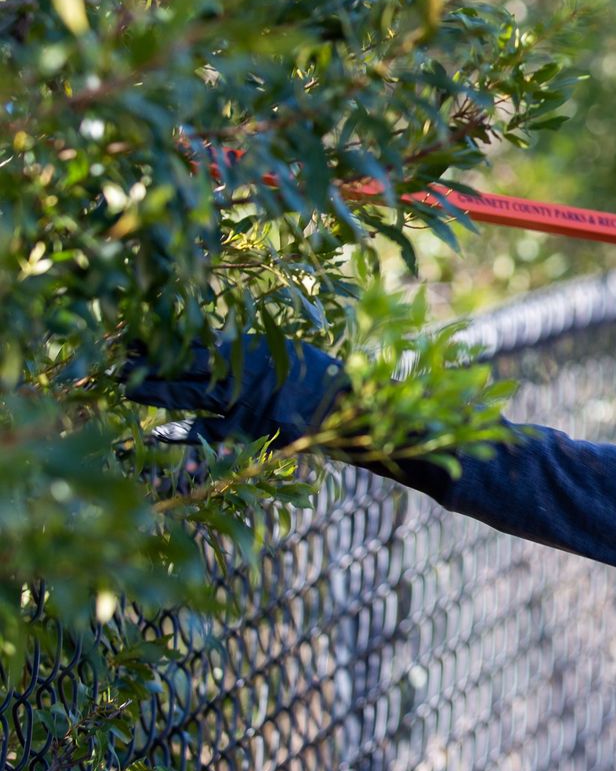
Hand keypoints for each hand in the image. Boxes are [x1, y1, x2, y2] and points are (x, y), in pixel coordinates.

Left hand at [121, 336, 347, 448]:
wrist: (342, 408)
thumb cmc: (315, 377)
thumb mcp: (282, 351)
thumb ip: (246, 348)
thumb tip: (210, 339)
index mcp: (246, 350)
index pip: (195, 342)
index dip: (163, 340)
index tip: (136, 337)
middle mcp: (238, 373)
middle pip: (183, 366)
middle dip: (150, 364)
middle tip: (118, 361)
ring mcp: (239, 402)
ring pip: (187, 395)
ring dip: (156, 392)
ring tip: (127, 389)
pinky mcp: (244, 429)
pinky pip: (206, 432)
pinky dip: (180, 434)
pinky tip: (156, 434)